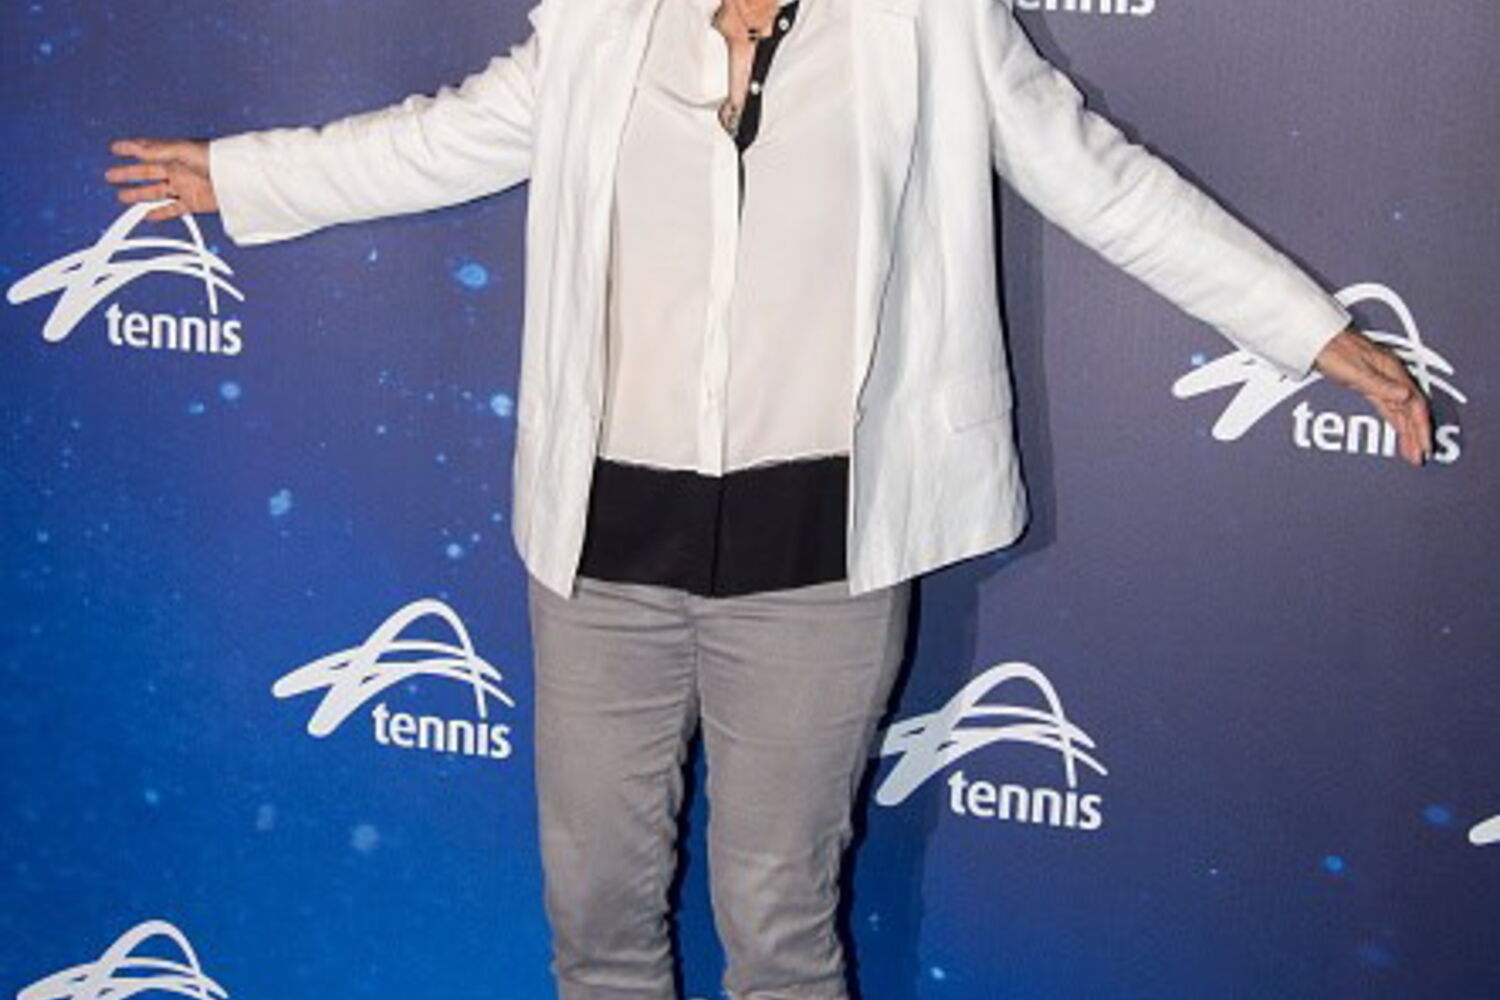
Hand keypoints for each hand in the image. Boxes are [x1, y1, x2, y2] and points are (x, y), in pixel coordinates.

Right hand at [104, 138, 216, 222]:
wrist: (237, 179)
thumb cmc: (214, 158)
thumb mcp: (182, 151)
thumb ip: (158, 151)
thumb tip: (135, 150)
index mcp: (174, 154)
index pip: (147, 150)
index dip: (130, 149)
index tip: (114, 148)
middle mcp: (177, 169)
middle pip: (146, 172)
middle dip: (128, 174)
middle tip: (109, 176)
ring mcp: (184, 186)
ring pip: (156, 192)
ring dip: (138, 194)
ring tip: (121, 197)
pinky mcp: (193, 203)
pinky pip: (173, 209)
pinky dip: (160, 213)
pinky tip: (146, 215)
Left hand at [1312, 323, 1433, 466]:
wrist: (1316, 339)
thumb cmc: (1333, 350)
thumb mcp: (1356, 372)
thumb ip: (1380, 386)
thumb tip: (1405, 396)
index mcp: (1392, 371)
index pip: (1414, 404)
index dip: (1421, 427)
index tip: (1423, 446)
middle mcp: (1390, 375)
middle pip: (1411, 409)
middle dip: (1417, 434)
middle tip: (1420, 456)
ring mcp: (1381, 379)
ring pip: (1401, 410)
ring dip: (1408, 431)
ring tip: (1412, 451)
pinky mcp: (1369, 383)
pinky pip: (1389, 406)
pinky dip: (1396, 421)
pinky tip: (1399, 431)